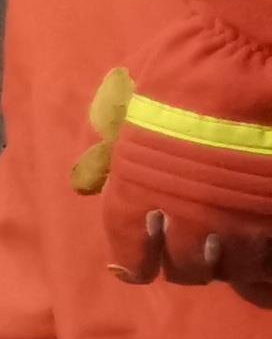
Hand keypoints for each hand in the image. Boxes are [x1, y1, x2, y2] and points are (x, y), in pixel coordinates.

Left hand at [95, 29, 271, 306]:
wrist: (245, 65)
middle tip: (190, 250)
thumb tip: (85, 185)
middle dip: (185, 263)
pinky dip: (268, 259)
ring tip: (231, 249)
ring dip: (231, 264)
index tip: (138, 266)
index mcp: (137, 199)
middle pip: (187, 270)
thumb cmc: (177, 75)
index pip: (132, 258)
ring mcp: (241, 227)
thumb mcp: (122, 102)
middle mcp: (188, 224)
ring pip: (236, 273)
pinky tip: (264, 248)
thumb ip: (102, 148)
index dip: (136, 264)